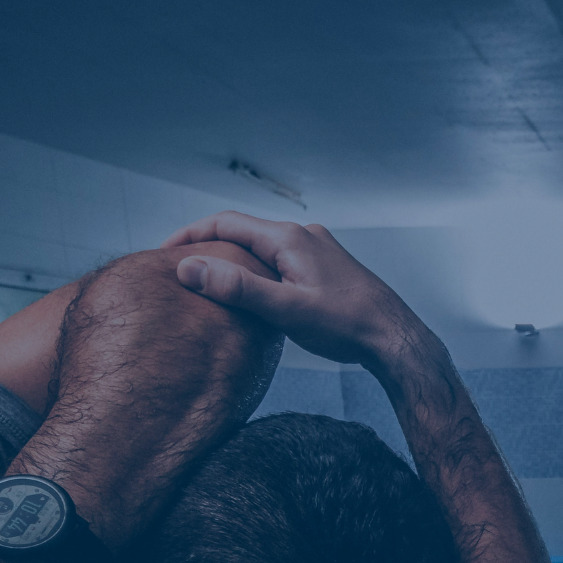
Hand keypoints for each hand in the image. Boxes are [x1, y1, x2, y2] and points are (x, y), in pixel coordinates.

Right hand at [162, 211, 425, 369]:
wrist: (397, 340)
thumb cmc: (348, 327)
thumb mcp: (287, 311)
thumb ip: (238, 290)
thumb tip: (190, 269)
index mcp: (289, 239)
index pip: (226, 223)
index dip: (190, 236)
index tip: (165, 254)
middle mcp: (304, 235)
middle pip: (244, 231)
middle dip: (211, 246)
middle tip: (184, 269)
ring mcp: (319, 250)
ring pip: (265, 247)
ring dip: (237, 259)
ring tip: (213, 282)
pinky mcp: (329, 268)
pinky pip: (284, 260)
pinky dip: (261, 270)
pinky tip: (256, 293)